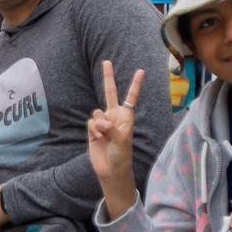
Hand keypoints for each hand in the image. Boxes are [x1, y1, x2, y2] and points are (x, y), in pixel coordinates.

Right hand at [86, 60, 142, 218]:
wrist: (111, 169)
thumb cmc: (122, 155)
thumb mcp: (122, 141)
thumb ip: (111, 128)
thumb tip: (97, 120)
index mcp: (126, 117)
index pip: (131, 97)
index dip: (135, 84)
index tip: (141, 71)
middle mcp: (114, 116)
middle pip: (109, 93)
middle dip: (108, 77)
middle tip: (106, 62)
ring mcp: (102, 122)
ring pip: (96, 112)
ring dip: (100, 124)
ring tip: (105, 136)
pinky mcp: (92, 130)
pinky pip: (90, 123)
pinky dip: (94, 130)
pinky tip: (99, 139)